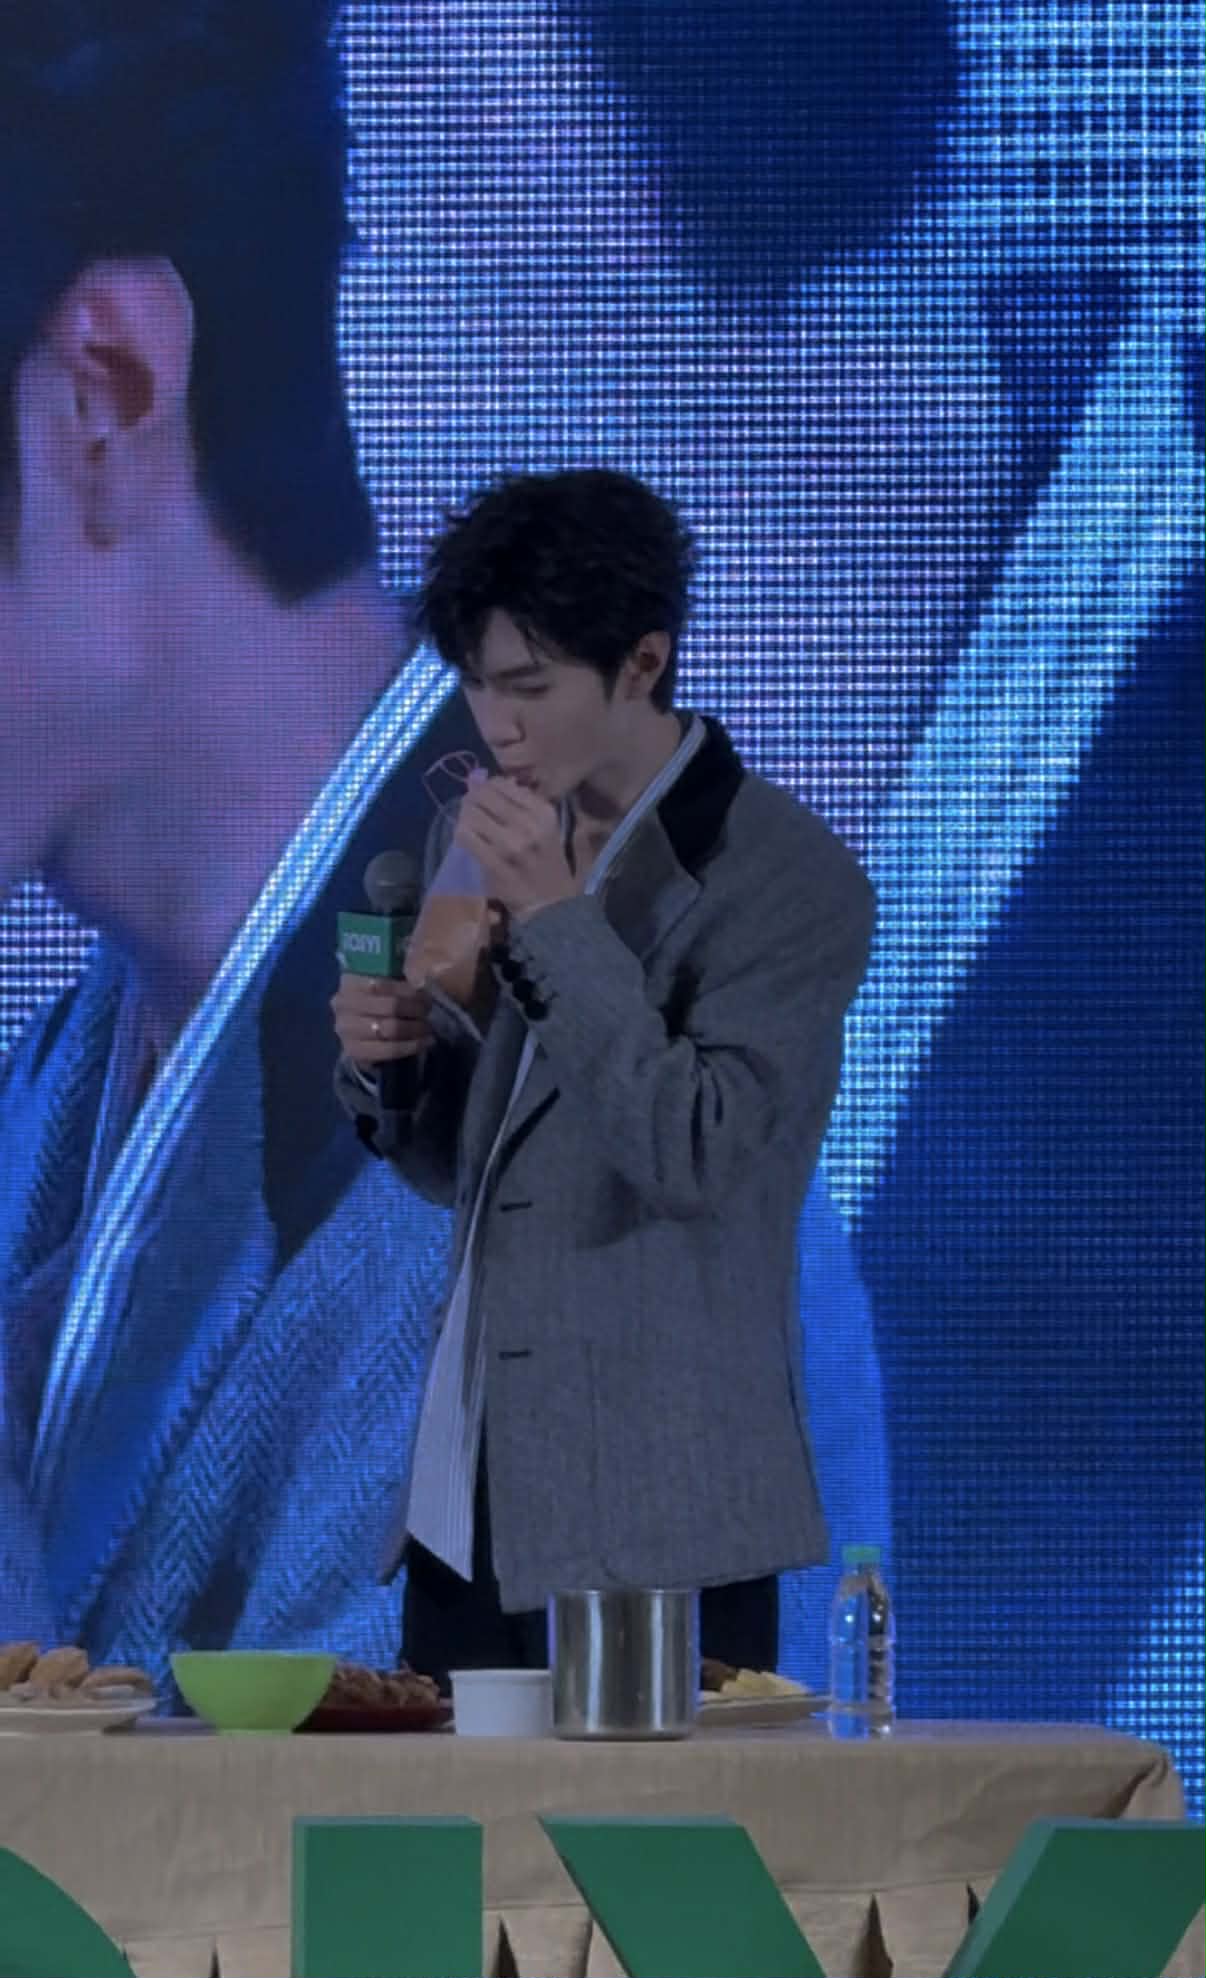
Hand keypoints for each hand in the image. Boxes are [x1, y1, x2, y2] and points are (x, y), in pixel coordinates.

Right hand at [331, 974, 433, 1068]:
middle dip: (415, 1010)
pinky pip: (389, 1050)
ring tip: (428, 1028)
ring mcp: (345, 1030)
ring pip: (390, 1029)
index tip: (425, 996)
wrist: (358, 1033)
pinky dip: (411, 1046)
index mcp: (350, 982)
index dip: (408, 991)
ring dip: (415, 1028)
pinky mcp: (353, 1051)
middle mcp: (343, 1005)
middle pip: (390, 1006)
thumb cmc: (376, 1002)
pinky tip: (424, 1043)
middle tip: (428, 1013)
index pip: (382, 984)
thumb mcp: (383, 985)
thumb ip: (398, 979)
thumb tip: (423, 981)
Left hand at [454, 777, 578, 919]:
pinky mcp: (493, 863)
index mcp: (543, 812)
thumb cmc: (546, 860)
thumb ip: (518, 801)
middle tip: (470, 806)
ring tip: (469, 822)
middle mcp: (528, 824)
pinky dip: (461, 833)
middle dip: (472, 799)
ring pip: (471, 814)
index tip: (484, 795)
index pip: (501, 784)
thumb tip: (482, 780)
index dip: (486, 786)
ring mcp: (510, 844)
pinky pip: (465, 837)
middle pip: (483, 796)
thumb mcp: (545, 825)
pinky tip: (466, 837)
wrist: (550, 901)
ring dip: (465, 816)